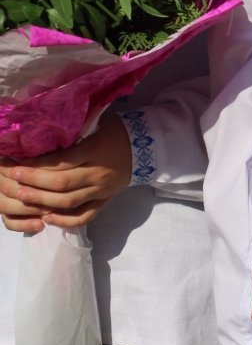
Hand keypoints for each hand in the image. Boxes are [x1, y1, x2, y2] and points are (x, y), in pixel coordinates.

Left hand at [0, 112, 131, 232]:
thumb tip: (41, 138)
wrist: (144, 147)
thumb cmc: (115, 131)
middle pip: (62, 184)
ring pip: (69, 202)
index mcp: (95, 151)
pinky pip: (83, 217)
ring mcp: (101, 191)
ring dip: (43, 201)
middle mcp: (98, 174)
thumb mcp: (96, 124)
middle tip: (14, 179)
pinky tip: (47, 217)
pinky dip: (64, 220)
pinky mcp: (104, 202)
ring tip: (22, 197)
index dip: (38, 164)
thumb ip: (72, 133)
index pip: (62, 162)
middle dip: (34, 183)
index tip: (19, 162)